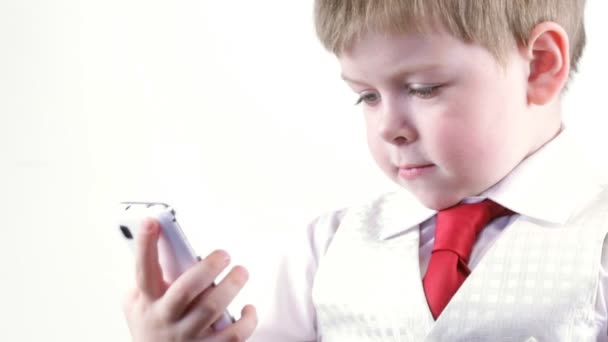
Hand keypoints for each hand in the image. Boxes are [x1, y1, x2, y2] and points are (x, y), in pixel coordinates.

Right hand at [123, 219, 257, 340]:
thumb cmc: (152, 329)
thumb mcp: (138, 305)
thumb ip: (147, 277)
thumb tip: (165, 242)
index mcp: (148, 301)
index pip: (143, 269)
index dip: (145, 244)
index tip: (152, 220)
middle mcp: (165, 318)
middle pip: (185, 289)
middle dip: (207, 268)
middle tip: (223, 254)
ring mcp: (186, 336)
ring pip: (211, 308)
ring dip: (230, 286)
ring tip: (241, 272)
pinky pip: (232, 336)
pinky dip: (246, 321)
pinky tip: (248, 310)